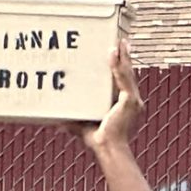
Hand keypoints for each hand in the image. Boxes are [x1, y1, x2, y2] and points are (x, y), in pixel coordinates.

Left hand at [77, 42, 143, 156]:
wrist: (107, 147)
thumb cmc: (97, 140)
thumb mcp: (82, 126)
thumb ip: (73, 123)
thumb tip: (58, 122)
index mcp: (124, 104)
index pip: (124, 82)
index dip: (121, 68)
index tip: (118, 54)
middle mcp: (132, 100)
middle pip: (128, 74)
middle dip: (125, 58)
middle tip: (121, 42)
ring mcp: (132, 100)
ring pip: (127, 73)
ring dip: (123, 57)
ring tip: (119, 43)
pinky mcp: (130, 100)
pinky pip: (124, 79)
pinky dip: (119, 67)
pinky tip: (114, 55)